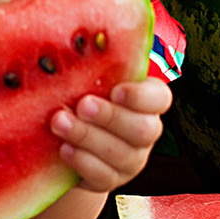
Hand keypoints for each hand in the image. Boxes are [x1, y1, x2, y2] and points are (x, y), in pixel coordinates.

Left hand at [49, 76, 173, 194]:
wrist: (65, 140)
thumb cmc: (78, 96)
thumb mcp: (87, 79)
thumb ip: (90, 65)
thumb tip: (77, 38)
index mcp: (146, 101)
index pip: (160, 98)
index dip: (141, 96)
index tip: (116, 90)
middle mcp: (145, 131)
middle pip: (144, 129)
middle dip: (111, 117)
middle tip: (82, 105)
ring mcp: (131, 159)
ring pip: (122, 154)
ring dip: (88, 137)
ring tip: (59, 123)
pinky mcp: (111, 179)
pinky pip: (104, 176)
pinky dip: (83, 162)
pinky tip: (64, 149)